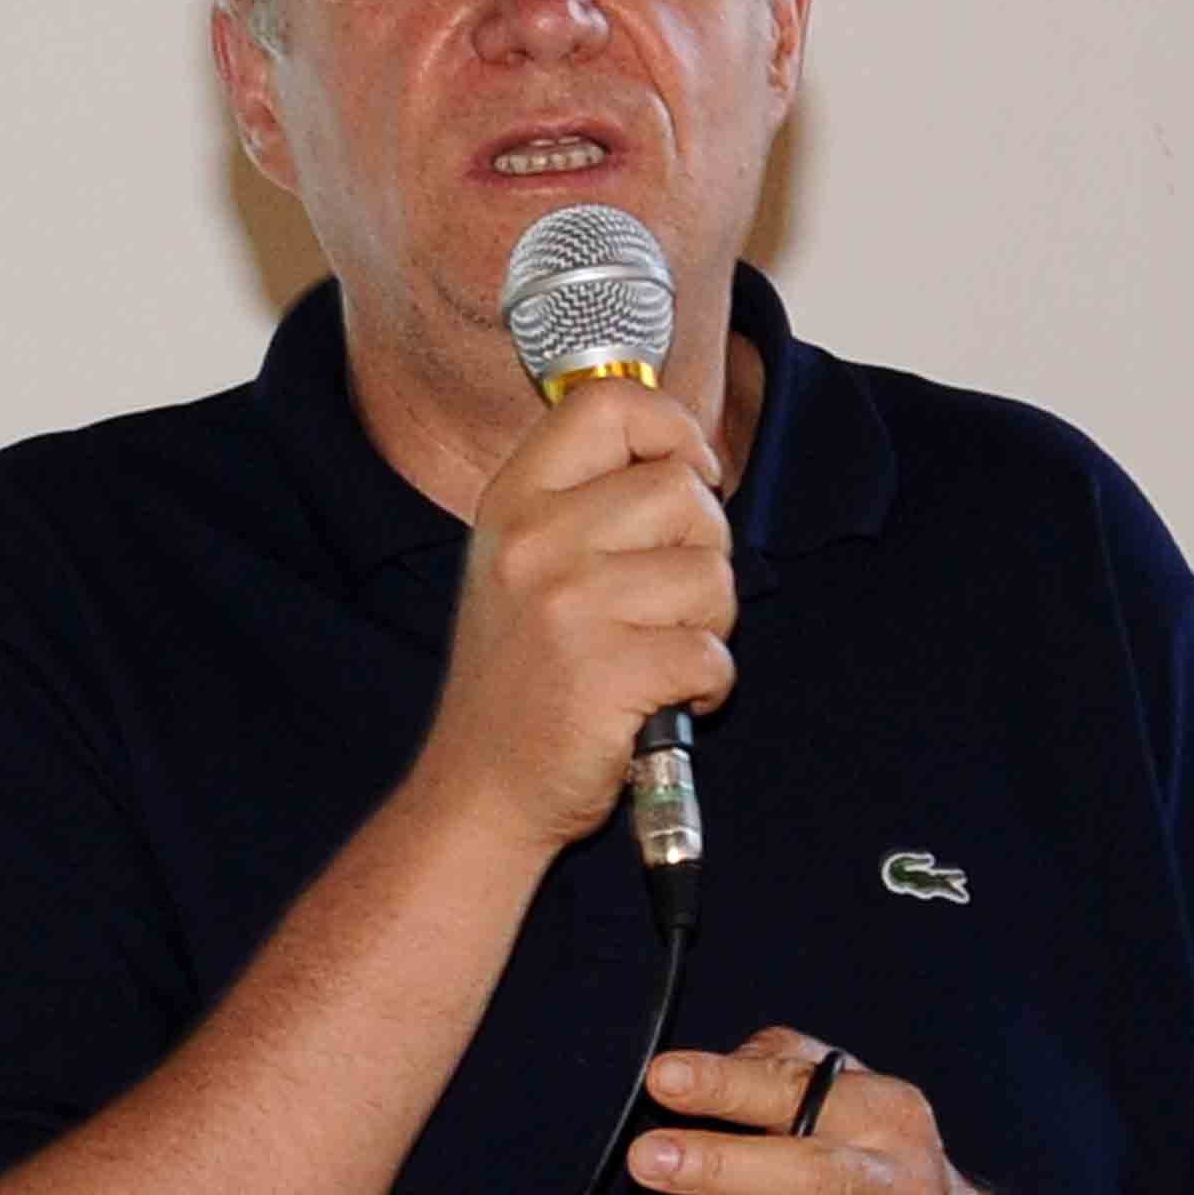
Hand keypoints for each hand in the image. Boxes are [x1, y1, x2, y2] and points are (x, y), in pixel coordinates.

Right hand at [419, 380, 736, 860]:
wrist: (482, 790)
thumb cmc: (522, 680)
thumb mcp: (524, 565)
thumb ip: (589, 501)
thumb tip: (692, 457)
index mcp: (515, 502)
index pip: (608, 404)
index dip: (672, 429)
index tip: (689, 475)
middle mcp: (535, 543)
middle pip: (681, 490)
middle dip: (705, 549)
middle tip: (670, 601)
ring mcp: (568, 608)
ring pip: (710, 575)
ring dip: (709, 624)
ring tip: (660, 653)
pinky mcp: (606, 675)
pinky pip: (711, 654)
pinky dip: (707, 686)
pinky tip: (663, 700)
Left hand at [604, 1025, 1038, 1194]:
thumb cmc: (877, 1170)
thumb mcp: (851, 1100)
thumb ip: (779, 1068)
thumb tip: (697, 1072)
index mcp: (887, 1118)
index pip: (803, 1091)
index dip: (730, 1086)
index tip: (666, 1080)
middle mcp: (894, 1192)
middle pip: (810, 1179)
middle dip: (721, 1168)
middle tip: (647, 1159)